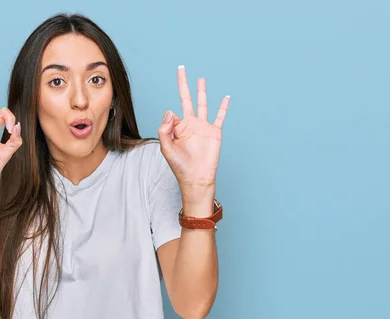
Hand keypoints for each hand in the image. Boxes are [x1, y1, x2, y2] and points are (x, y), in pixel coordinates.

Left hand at [157, 66, 229, 190]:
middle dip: (183, 84)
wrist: (196, 178)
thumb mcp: (166, 148)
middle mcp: (190, 125)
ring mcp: (203, 127)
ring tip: (200, 78)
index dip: (170, 119)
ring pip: (202, 104)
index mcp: (177, 128)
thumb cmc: (180, 166)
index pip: (172, 114)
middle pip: (187, 99)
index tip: (173, 128)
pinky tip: (226, 97)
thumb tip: (170, 111)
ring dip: (201, 91)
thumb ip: (164, 130)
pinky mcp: (215, 132)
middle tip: (181, 68)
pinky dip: (223, 107)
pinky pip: (220, 117)